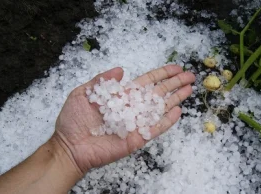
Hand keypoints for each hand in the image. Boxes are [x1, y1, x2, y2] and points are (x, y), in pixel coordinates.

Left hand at [54, 65, 194, 173]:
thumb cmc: (73, 120)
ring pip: (160, 109)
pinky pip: (155, 128)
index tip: (176, 68)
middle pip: (158, 93)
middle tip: (190, 76)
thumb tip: (121, 69)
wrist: (69, 146)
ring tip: (189, 89)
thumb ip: (102, 80)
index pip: (147, 82)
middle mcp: (133, 107)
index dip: (162, 74)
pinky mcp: (137, 138)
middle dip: (174, 83)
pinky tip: (178, 112)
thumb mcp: (83, 93)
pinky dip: (167, 121)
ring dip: (175, 99)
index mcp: (122, 95)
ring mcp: (136, 123)